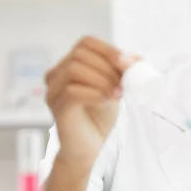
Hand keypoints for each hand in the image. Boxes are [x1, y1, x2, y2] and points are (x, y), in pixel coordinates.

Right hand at [45, 36, 134, 165]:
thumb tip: (137, 59)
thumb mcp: (115, 88)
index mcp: (69, 65)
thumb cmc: (100, 118)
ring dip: (102, 79)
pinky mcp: (57, 108)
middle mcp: (56, 75)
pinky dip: (95, 93)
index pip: (85, 43)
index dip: (108, 50)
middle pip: (80, 54)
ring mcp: (53, 91)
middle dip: (107, 67)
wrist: (91, 148)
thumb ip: (123, 72)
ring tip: (118, 93)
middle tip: (124, 84)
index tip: (127, 64)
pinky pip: (72, 91)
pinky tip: (108, 100)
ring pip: (74, 70)